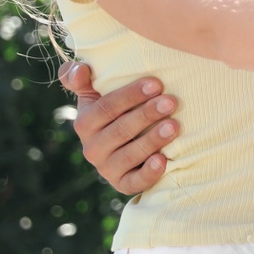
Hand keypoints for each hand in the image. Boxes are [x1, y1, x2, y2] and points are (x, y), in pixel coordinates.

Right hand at [60, 61, 179, 195]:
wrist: (127, 144)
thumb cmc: (116, 110)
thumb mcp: (95, 92)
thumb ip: (80, 77)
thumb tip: (80, 69)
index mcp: (85, 122)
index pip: (106, 107)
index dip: (130, 95)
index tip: (156, 84)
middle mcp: (92, 147)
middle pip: (120, 131)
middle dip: (146, 115)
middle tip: (171, 102)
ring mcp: (106, 168)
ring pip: (128, 155)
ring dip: (151, 140)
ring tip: (174, 126)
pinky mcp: (122, 184)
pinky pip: (133, 183)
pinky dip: (148, 173)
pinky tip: (164, 161)